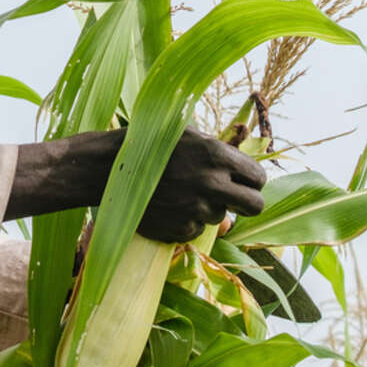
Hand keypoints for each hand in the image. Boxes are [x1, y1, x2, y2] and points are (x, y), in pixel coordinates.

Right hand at [136, 127, 265, 243]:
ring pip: (221, 217)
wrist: (108, 167)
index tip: (242, 181)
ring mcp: (196, 209)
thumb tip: (239, 190)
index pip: (258, 177)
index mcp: (215, 154)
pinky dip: (187, 220)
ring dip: (208, 207)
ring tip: (181, 191)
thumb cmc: (150, 144)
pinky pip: (197, 229)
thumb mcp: (186, 137)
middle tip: (232, 198)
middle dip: (247, 203)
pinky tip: (168, 203)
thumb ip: (217, 159)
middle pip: (255, 206)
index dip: (252, 180)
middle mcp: (211, 183)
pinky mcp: (181, 228)